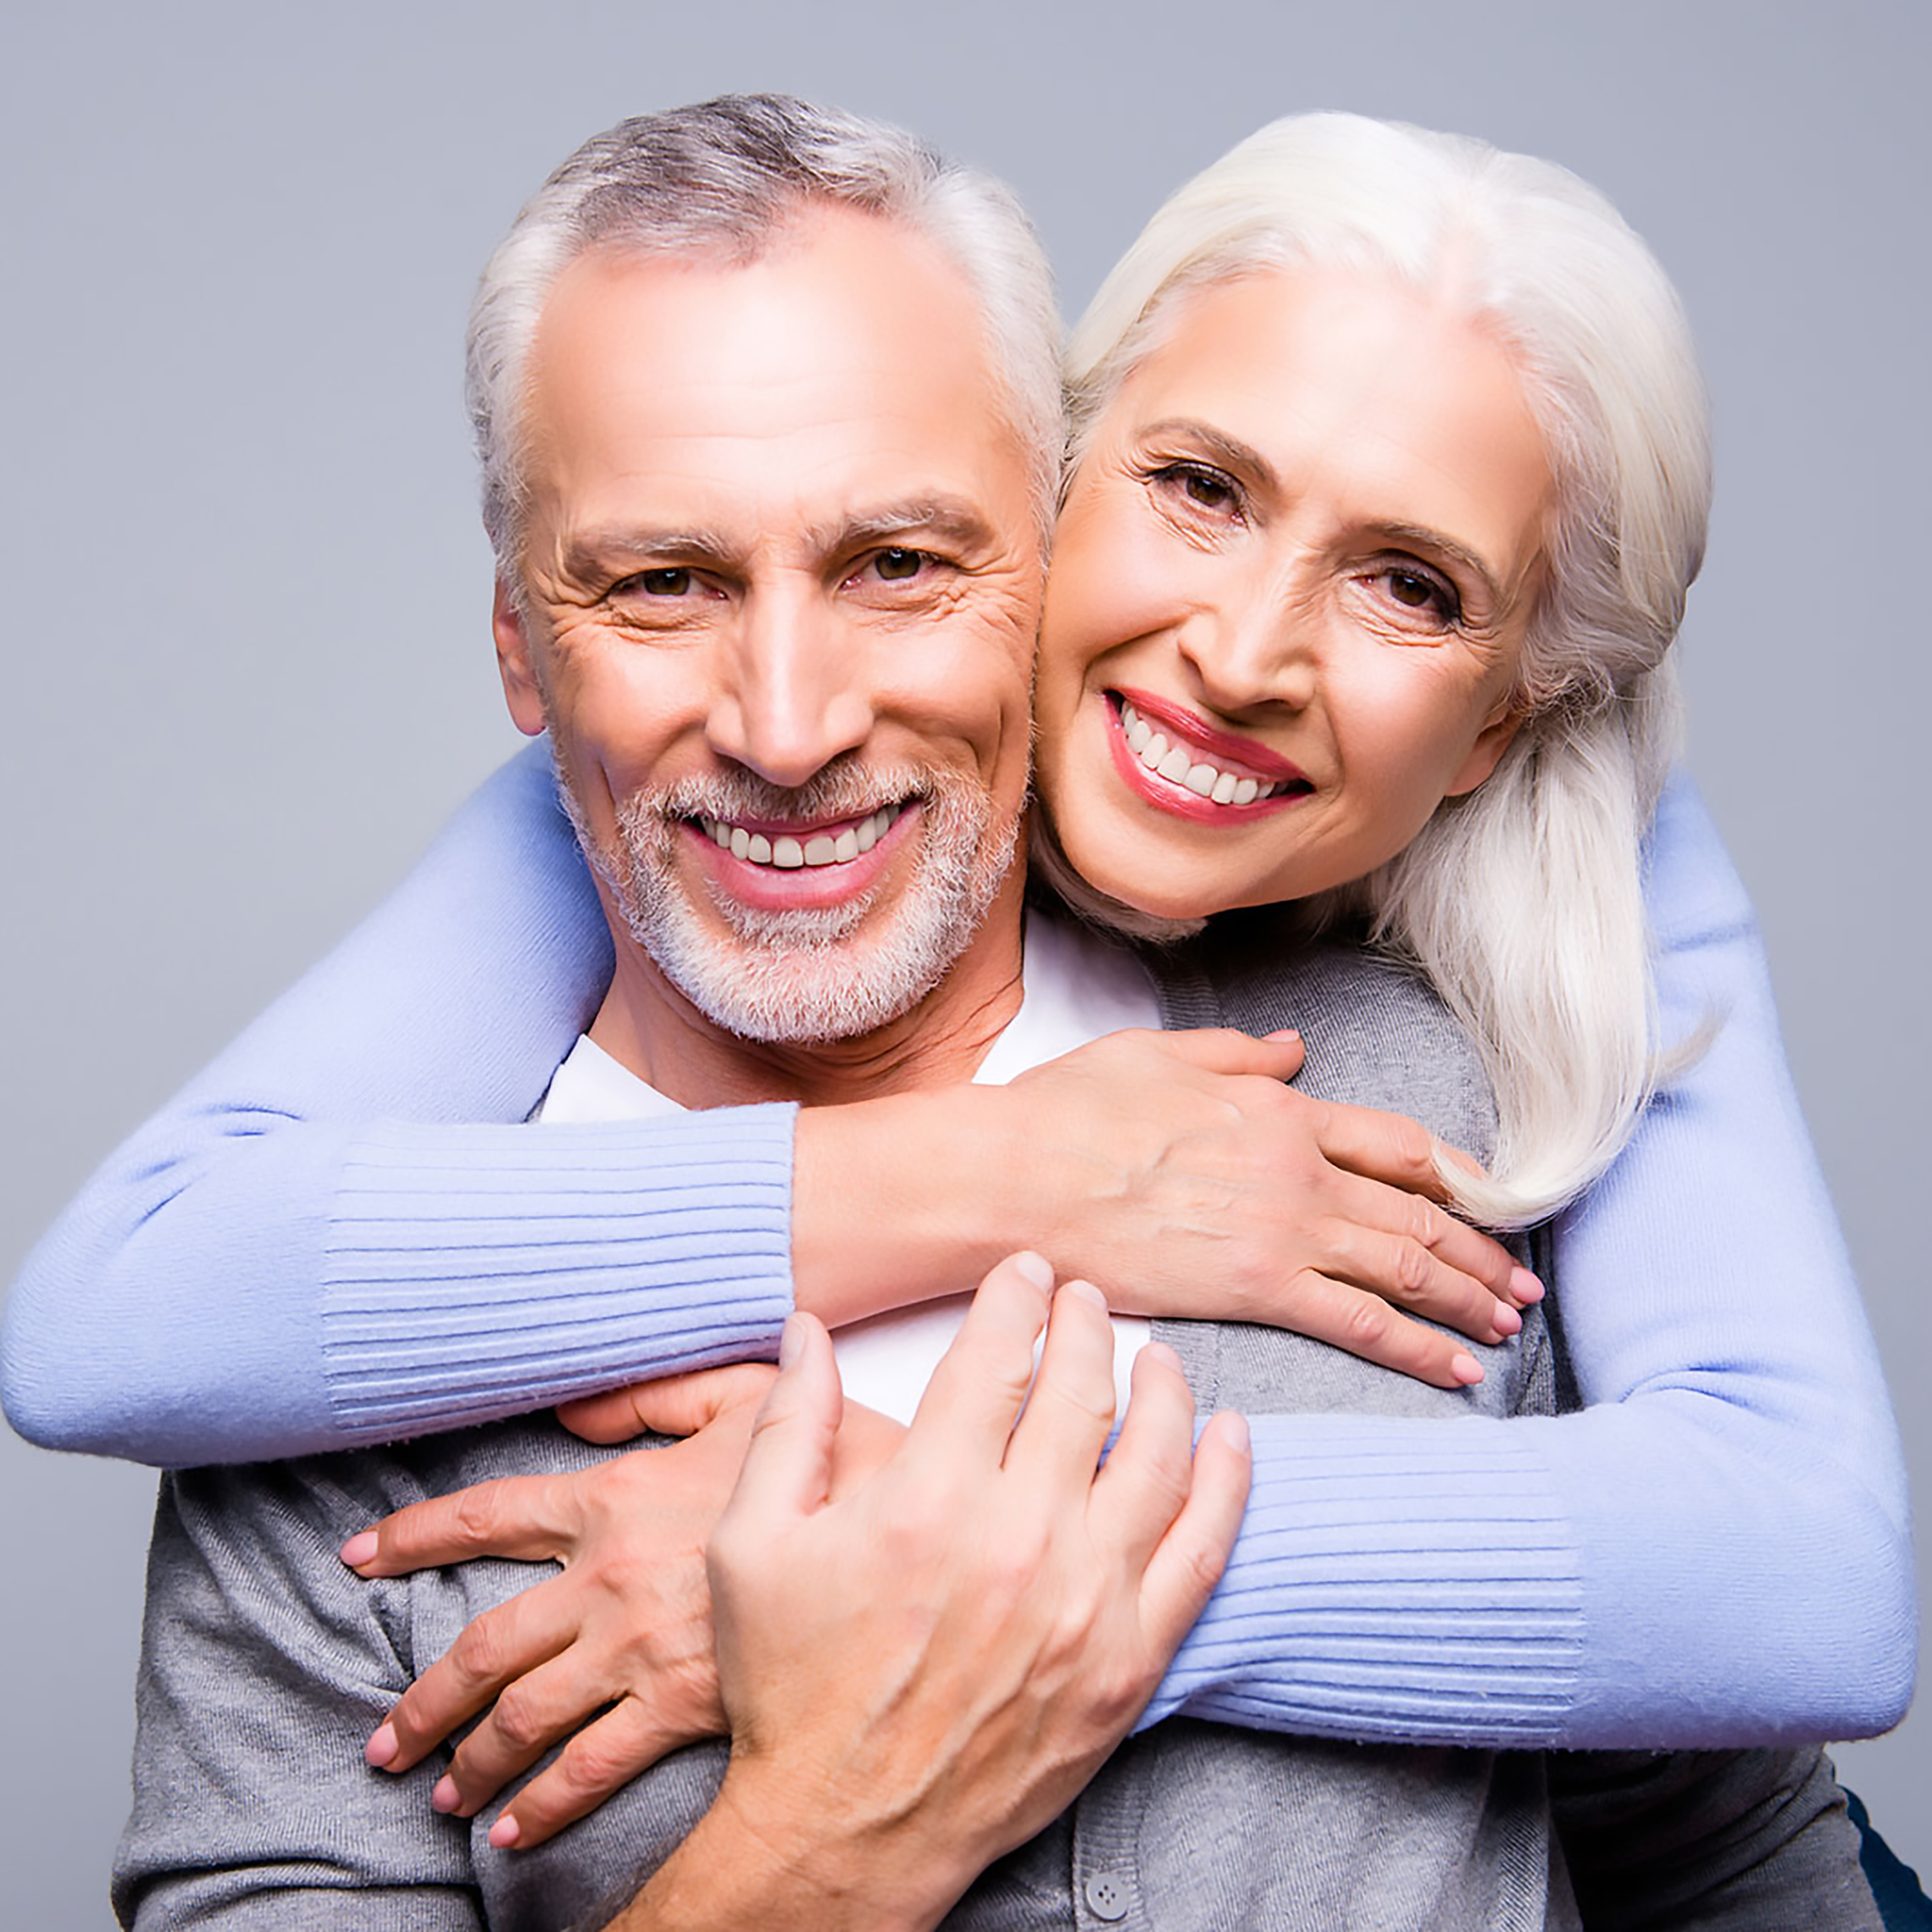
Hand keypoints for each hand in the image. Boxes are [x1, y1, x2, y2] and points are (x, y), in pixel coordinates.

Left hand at [342, 1362, 903, 1848]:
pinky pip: (588, 1766)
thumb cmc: (830, 1456)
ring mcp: (638, 1648)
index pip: (488, 1514)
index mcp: (615, 1497)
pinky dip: (540, 1805)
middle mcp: (606, 1578)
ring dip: (468, 1760)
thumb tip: (576, 1411)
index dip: (413, 1536)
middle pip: (483, 1644)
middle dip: (423, 1699)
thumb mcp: (745, 1396)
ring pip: (522, 1714)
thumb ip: (656, 1395)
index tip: (360, 1557)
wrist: (902, 1531)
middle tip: (384, 1740)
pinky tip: (511, 1832)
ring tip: (436, 1793)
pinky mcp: (681, 1707)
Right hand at [624, 1252, 1250, 1931]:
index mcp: (926, 1499)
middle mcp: (1018, 1540)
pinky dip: (1227, 1482)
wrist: (848, 1828)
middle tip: (1083, 1298)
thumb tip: (808, 1330)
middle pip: (1080, 1391)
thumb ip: (788, 1425)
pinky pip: (1203, 1550)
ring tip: (1155, 1353)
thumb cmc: (793, 1685)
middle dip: (1085, 1323)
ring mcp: (1086, 1603)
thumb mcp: (751, 1544)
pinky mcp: (1130, 1660)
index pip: (995, 1358)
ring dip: (1162, 1386)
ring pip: (1156, 1455)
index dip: (1014, 1299)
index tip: (1024, 1272)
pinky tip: (1228, 1436)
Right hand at [797, 1027, 1538, 1389]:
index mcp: (1278, 1109)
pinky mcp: (1254, 1291)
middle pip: (1418, 1214)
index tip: (1484, 1199)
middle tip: (1521, 1280)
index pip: (1396, 1144)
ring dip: (1467, 1297)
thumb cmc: (1071, 1111)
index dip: (1452, 1175)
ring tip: (1506, 1323)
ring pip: (1405, 1268)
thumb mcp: (1160, 1053)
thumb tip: (1295, 1051)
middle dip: (1479, 1250)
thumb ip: (1239, 1055)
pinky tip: (1458, 1367)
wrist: (1018, 1175)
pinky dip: (1420, 1346)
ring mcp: (1282, 1231)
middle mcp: (1299, 1170)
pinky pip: (1362, 1322)